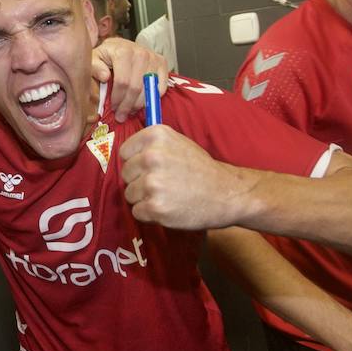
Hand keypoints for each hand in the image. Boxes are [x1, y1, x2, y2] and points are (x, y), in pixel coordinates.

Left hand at [93, 37, 168, 121]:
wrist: (120, 45)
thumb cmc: (106, 55)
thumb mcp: (94, 59)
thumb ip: (95, 67)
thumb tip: (104, 77)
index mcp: (123, 52)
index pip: (123, 82)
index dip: (118, 99)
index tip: (114, 109)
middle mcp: (140, 53)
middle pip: (136, 88)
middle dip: (127, 106)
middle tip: (121, 116)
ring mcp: (153, 58)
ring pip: (149, 90)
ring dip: (139, 104)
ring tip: (130, 110)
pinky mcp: (162, 63)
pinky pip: (161, 88)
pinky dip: (152, 98)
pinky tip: (141, 102)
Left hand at [119, 126, 250, 230]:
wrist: (226, 194)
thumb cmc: (201, 169)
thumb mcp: (178, 143)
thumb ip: (151, 146)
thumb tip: (127, 155)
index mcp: (155, 136)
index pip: (125, 152)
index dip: (135, 163)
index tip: (150, 169)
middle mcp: (151, 156)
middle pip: (125, 174)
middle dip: (139, 181)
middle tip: (163, 184)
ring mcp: (152, 183)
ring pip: (129, 195)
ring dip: (144, 199)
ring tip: (168, 196)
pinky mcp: (155, 207)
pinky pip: (137, 212)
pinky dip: (149, 214)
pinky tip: (168, 208)